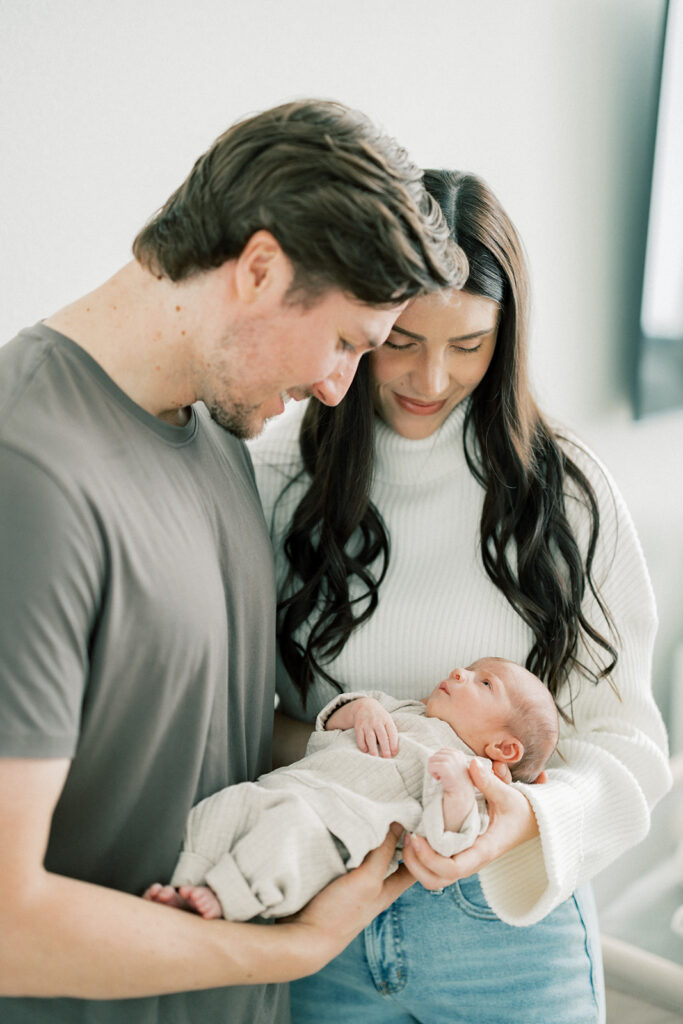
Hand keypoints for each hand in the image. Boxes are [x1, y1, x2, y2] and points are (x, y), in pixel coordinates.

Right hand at [291, 824, 412, 959]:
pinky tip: (349, 831)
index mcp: (389, 890)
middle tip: (397, 810)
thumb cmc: (339, 913)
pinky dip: (354, 844)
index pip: (416, 866)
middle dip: (398, 837)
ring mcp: (356, 885)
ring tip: (373, 814)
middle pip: (395, 859)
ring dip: (373, 838)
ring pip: (373, 856)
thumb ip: (383, 854)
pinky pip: (352, 857)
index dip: (422, 847)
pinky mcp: (337, 881)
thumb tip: (399, 824)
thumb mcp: (368, 880)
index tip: (419, 821)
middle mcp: (376, 887)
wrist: (304, 936)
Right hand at [350, 698, 398, 757]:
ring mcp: (367, 724)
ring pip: (370, 738)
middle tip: (387, 758)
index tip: (394, 753)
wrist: (364, 705)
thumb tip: (394, 749)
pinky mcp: (358, 726)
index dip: (394, 744)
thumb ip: (390, 731)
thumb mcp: (387, 720)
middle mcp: (377, 721)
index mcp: (386, 720)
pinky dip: (362, 745)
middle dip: (385, 748)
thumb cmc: (379, 717)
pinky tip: (365, 750)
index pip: (392, 733)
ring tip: (376, 758)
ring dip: (373, 749)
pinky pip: (360, 737)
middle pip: (382, 736)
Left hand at [401, 759, 542, 887]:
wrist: (531, 822)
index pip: (453, 868)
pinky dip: (421, 860)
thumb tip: (472, 765)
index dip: (430, 858)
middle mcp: (472, 861)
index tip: (416, 837)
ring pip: (435, 880)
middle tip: (407, 837)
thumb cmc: (520, 810)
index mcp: (484, 850)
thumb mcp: (508, 795)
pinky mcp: (460, 855)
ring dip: (416, 866)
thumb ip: (490, 782)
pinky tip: (415, 836)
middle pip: (438, 881)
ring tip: (408, 839)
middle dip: (417, 865)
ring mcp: (465, 860)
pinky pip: (437, 869)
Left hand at [428, 748, 470, 791]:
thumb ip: (449, 758)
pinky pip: (431, 766)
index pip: (442, 751)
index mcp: (459, 753)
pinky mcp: (445, 767)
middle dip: (436, 765)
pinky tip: (438, 779)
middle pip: (435, 754)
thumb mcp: (456, 766)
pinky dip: (431, 773)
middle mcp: (456, 754)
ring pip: (431, 759)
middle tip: (441, 775)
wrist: (461, 794)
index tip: (444, 770)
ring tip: (440, 777)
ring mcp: (451, 760)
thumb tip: (435, 756)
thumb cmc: (456, 782)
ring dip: (433, 769)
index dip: (440, 761)